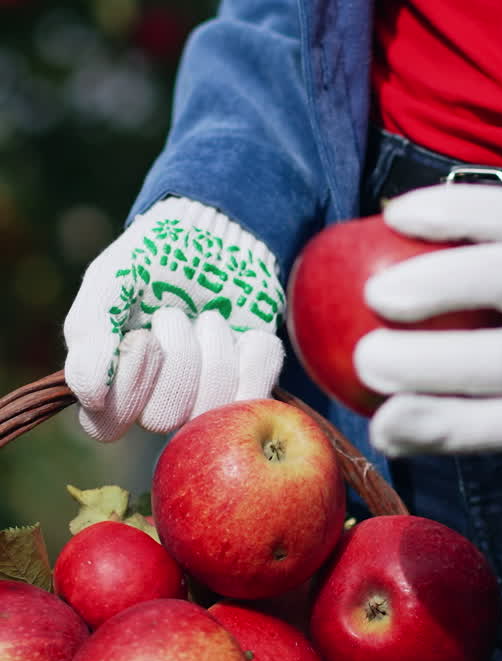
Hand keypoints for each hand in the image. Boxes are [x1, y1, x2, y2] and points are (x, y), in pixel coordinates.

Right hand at [64, 196, 284, 440]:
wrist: (215, 234)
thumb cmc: (151, 258)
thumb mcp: (111, 280)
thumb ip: (90, 333)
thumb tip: (92, 397)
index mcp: (115, 381)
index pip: (107, 426)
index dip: (126, 389)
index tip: (142, 337)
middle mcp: (158, 397)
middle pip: (162, 418)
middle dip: (175, 357)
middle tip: (176, 314)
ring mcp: (206, 393)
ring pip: (209, 408)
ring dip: (213, 350)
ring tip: (210, 316)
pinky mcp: (250, 383)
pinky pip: (253, 396)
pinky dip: (253, 357)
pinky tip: (245, 332)